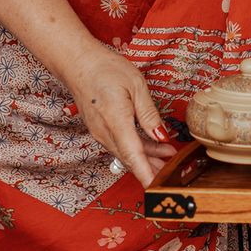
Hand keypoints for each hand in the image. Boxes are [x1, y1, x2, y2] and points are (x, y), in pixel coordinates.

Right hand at [59, 41, 176, 186]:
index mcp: (115, 120)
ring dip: (147, 158)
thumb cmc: (106, 69)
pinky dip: (137, 148)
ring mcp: (100, 132)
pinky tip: (153, 144)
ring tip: (168, 157)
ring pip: (126, 152)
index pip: (133, 155)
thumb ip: (149, 113)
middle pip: (131, 158)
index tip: (157, 188)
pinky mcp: (100, 129)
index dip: (146, 173)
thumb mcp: (136, 85)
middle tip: (172, 173)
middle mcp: (105, 132)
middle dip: (152, 169)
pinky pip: (121, 144)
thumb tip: (162, 135)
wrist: (78, 63)